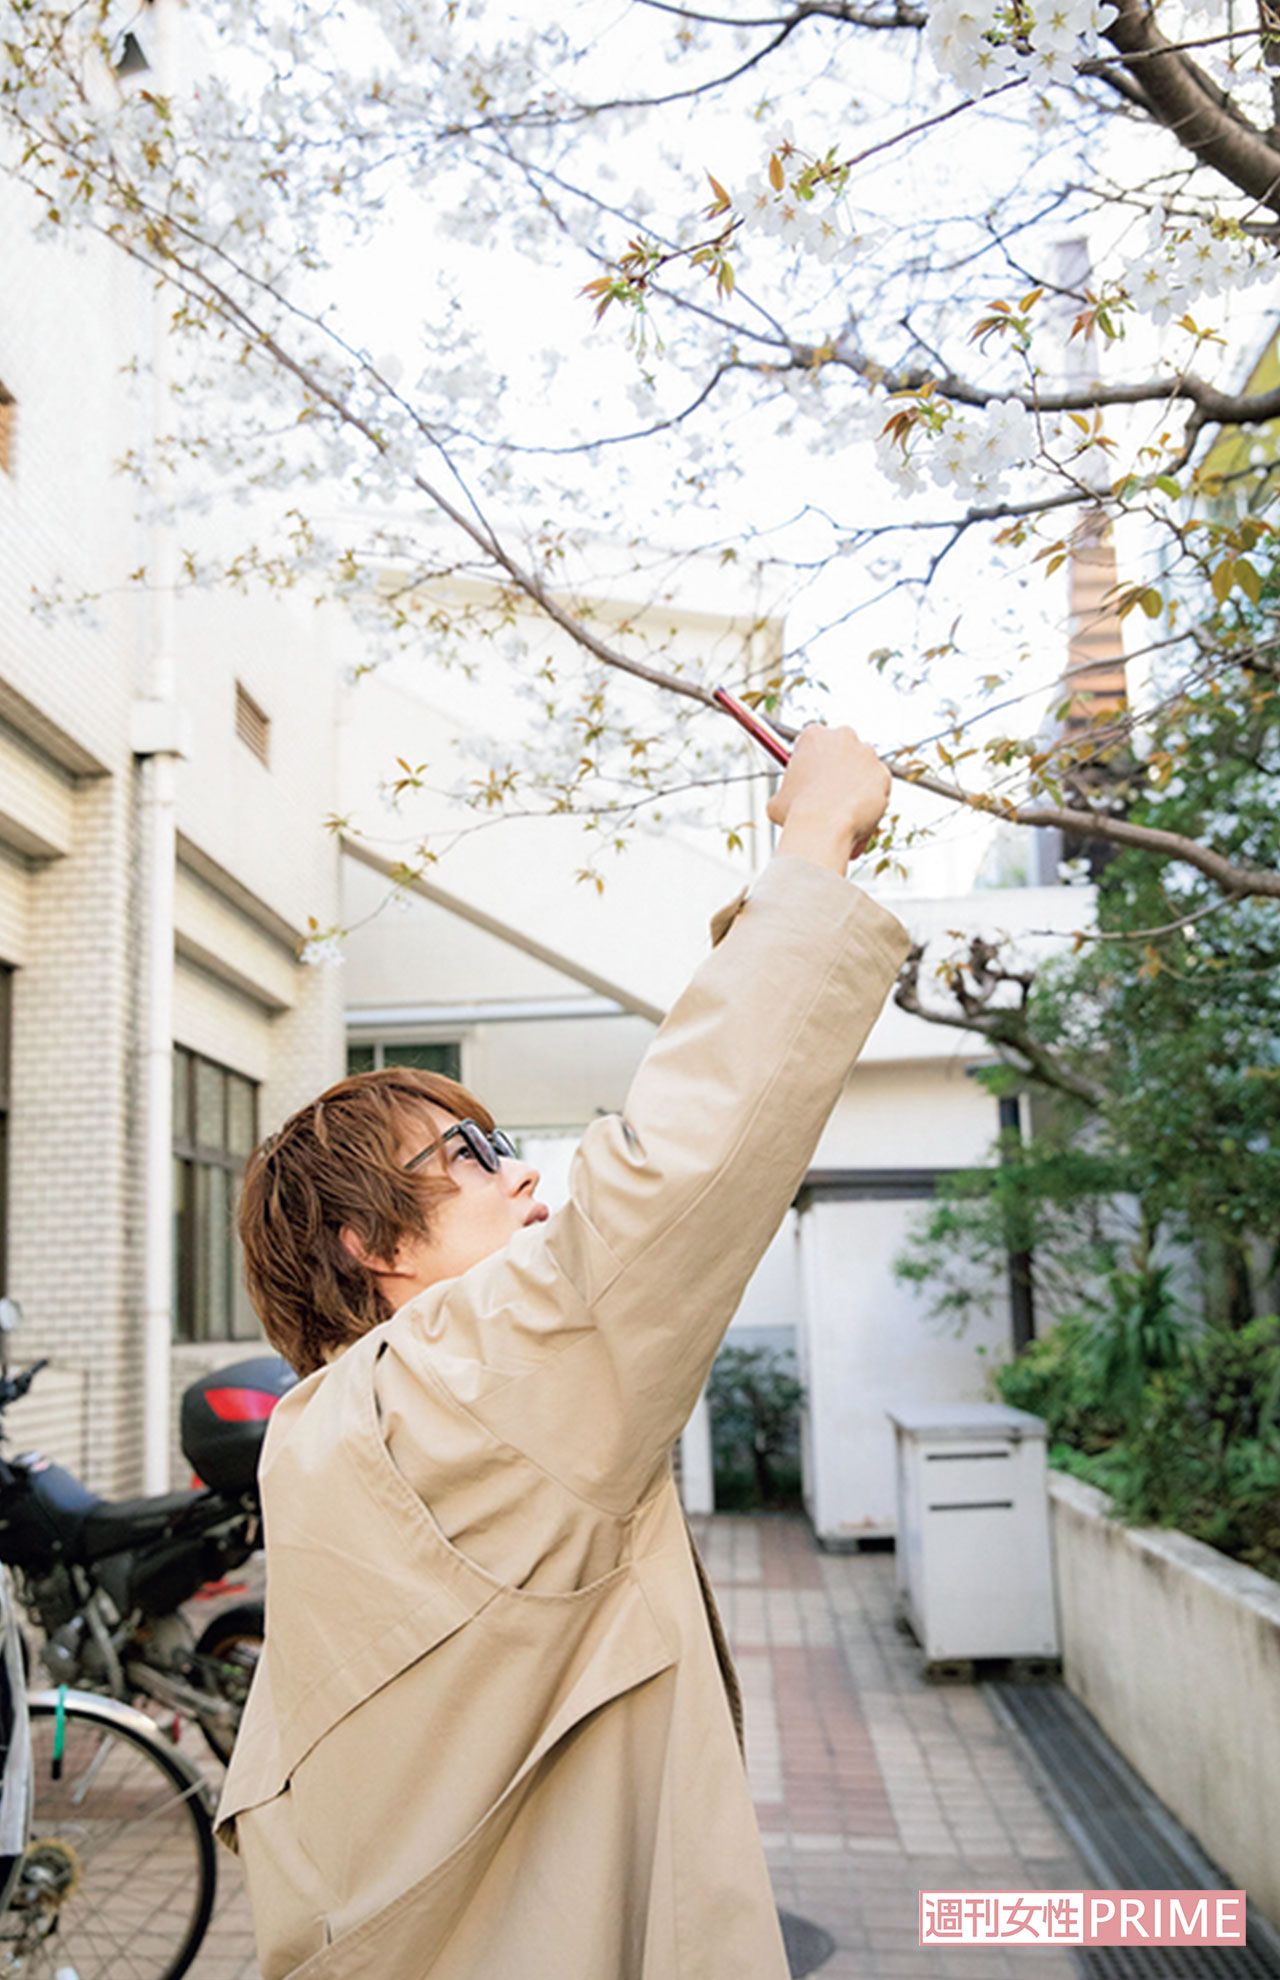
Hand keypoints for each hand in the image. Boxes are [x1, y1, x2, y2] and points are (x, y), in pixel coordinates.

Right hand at [767, 725, 890, 870]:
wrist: (823, 827)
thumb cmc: (796, 813)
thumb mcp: (777, 800)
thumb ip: (786, 792)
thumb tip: (784, 800)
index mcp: (813, 735)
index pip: (815, 741)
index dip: (813, 760)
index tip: (812, 776)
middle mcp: (843, 736)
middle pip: (843, 749)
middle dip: (839, 766)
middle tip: (830, 790)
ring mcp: (866, 753)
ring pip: (862, 768)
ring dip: (855, 783)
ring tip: (842, 810)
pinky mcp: (883, 773)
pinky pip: (877, 787)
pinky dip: (870, 800)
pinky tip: (857, 816)